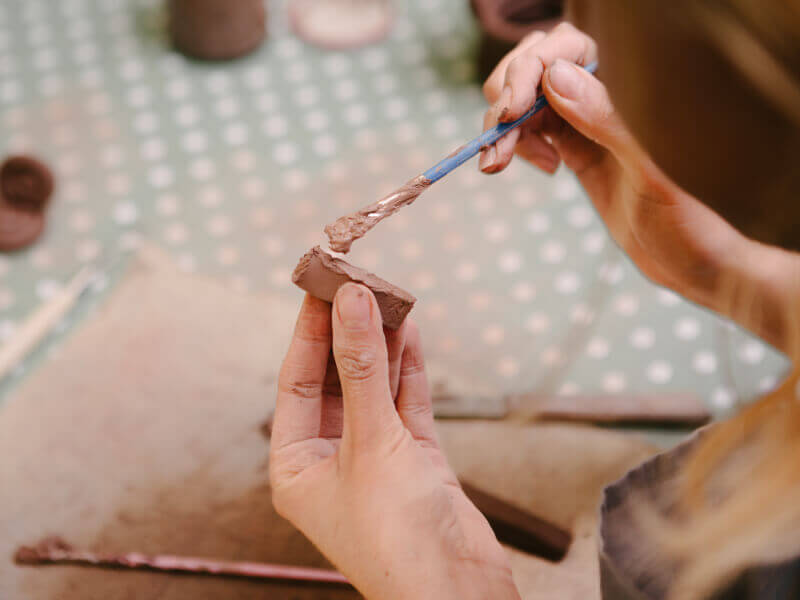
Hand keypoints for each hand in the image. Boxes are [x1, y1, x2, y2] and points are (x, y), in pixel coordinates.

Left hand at [270, 286, 519, 599]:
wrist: (458, 593)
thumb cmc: (397, 538)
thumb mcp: (370, 441)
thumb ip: (362, 369)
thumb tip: (351, 304)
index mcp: (296, 466)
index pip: (296, 383)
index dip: (309, 333)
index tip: (320, 289)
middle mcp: (331, 459)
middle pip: (335, 381)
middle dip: (349, 335)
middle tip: (360, 287)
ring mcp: (375, 459)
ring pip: (374, 389)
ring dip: (382, 347)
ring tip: (389, 300)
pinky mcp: (414, 461)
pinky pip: (406, 404)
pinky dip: (409, 371)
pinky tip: (410, 336)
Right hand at [480, 23, 799, 352]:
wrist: (692, 261)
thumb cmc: (689, 216)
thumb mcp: (649, 168)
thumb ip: (605, 119)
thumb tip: (554, 78)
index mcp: (632, 85)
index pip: (567, 48)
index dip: (530, 70)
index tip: (511, 111)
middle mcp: (607, 94)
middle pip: (539, 65)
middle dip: (508, 97)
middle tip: (498, 146)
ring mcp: (588, 122)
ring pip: (529, 99)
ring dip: (503, 125)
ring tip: (497, 164)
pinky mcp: (576, 149)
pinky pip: (533, 129)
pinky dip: (512, 142)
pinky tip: (510, 163)